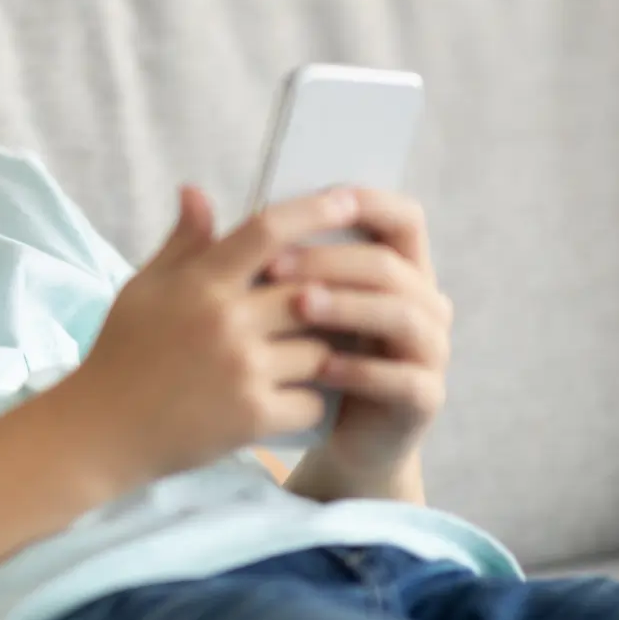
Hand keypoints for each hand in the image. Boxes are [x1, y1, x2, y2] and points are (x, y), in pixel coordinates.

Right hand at [58, 184, 362, 487]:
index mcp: (199, 282)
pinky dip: (311, 402)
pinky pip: (313, 401)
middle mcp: (225, 321)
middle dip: (334, 295)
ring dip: (323, 354)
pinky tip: (296, 400)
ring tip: (315, 357)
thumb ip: (182, 243)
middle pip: (310, 291)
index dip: (313, 211)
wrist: (101, 430)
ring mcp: (242, 369)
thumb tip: (197, 191)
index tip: (348, 200)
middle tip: (351, 298)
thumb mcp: (143, 289)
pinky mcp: (253, 416)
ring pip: (319, 350)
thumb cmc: (122, 353)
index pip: (267, 231)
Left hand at [266, 188, 450, 490]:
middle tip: (273, 266)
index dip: (369, 203)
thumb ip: (241, 244)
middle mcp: (423, 302)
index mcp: (396, 266)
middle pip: (391, 265)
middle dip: (330, 261)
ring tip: (299, 307)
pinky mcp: (425, 398)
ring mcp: (429, 351)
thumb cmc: (291, 349)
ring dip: (348, 307)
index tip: (323, 199)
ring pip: (402, 315)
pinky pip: (404, 379)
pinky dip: (362, 371)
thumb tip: (189, 190)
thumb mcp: (270, 295)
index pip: (403, 218)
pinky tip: (321, 368)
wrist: (316, 429)